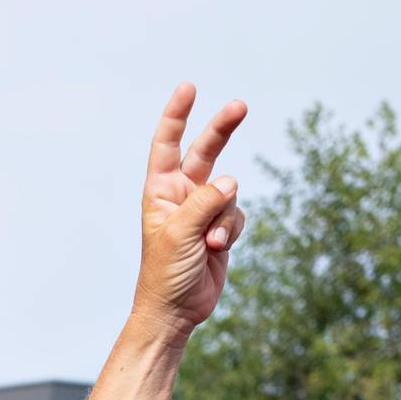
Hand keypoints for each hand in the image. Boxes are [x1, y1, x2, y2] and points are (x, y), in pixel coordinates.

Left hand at [134, 84, 250, 335]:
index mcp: (160, 191)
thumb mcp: (179, 234)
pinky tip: (218, 249)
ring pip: (229, 192)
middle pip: (205, 151)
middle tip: (240, 105)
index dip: (177, 115)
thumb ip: (204, 202)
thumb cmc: (165, 273)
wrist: (176, 312)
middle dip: (222, 129)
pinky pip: (237, 214)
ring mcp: (203, 210)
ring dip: (224, 217)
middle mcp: (181, 194)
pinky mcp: (221, 227)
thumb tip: (230, 181)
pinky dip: (232, 230)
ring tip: (210, 243)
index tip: (189, 88)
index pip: (167, 144)